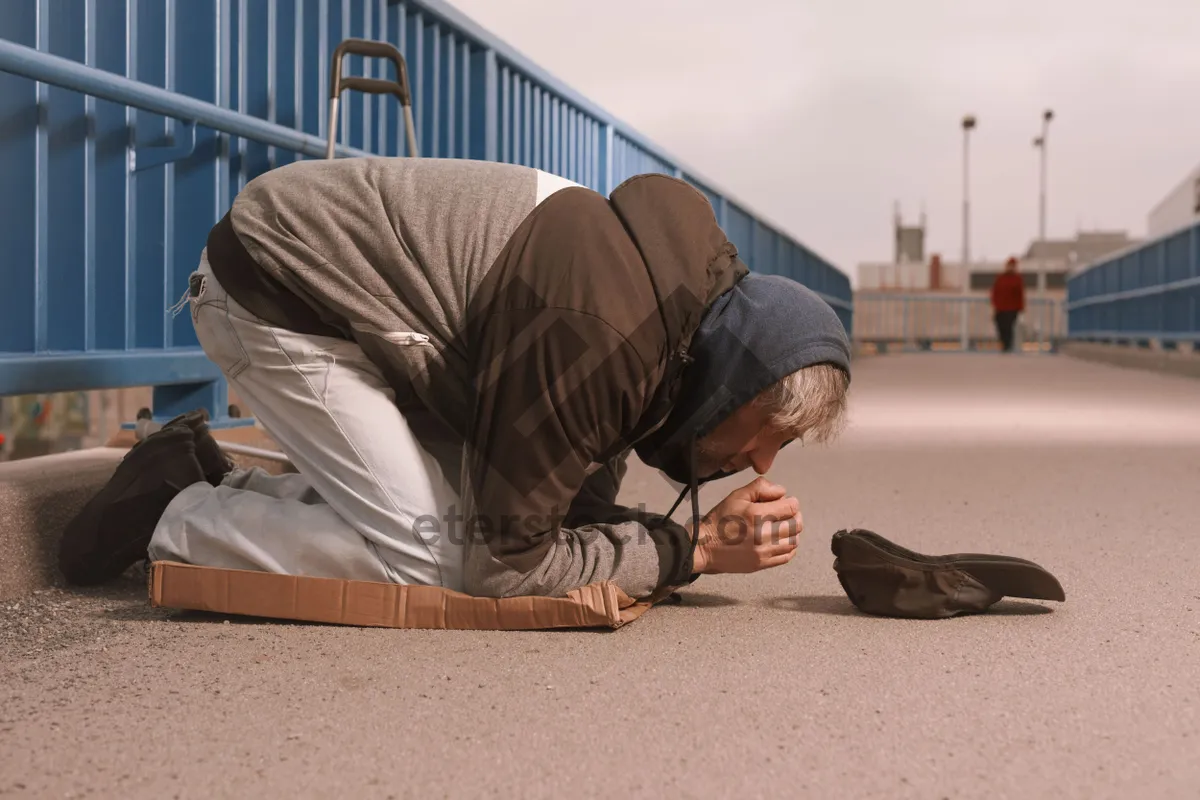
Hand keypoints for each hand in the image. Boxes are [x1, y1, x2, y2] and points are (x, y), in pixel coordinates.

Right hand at [688, 477, 802, 574]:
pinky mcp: (762, 564)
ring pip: (794, 541)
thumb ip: (760, 488)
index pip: (792, 507)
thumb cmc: (719, 519)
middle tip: (785, 514)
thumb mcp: (736, 496)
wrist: (704, 546)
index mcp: (757, 515)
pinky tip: (780, 541)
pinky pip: (787, 556)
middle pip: (796, 524)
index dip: (791, 502)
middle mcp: (763, 534)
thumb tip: (782, 491)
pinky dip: (789, 547)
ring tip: (781, 527)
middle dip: (794, 516)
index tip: (783, 502)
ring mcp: (764, 551)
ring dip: (792, 532)